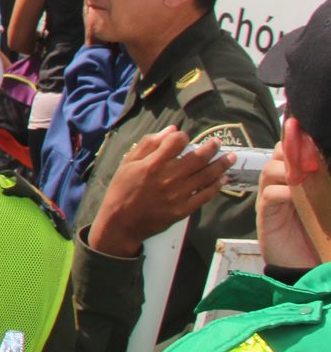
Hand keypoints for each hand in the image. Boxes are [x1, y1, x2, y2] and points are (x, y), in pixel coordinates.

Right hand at [90, 127, 230, 257]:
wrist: (121, 221)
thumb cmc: (122, 189)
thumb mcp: (128, 162)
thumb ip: (148, 144)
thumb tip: (171, 130)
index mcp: (153, 164)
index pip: (176, 142)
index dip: (182, 136)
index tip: (183, 137)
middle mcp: (169, 177)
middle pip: (198, 158)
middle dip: (211, 147)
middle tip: (218, 142)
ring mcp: (178, 194)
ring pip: (206, 176)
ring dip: (221, 165)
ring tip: (230, 157)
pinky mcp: (184, 209)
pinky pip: (205, 195)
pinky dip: (216, 186)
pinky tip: (223, 179)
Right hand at [257, 143, 317, 268]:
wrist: (304, 266)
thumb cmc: (318, 234)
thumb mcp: (324, 205)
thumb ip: (324, 187)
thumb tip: (329, 168)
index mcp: (296, 179)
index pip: (292, 151)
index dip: (298, 141)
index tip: (309, 134)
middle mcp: (281, 184)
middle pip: (278, 155)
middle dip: (291, 149)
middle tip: (308, 155)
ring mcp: (270, 198)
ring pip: (270, 170)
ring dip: (287, 168)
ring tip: (304, 174)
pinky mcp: (266, 214)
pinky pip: (269, 194)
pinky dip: (283, 191)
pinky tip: (296, 194)